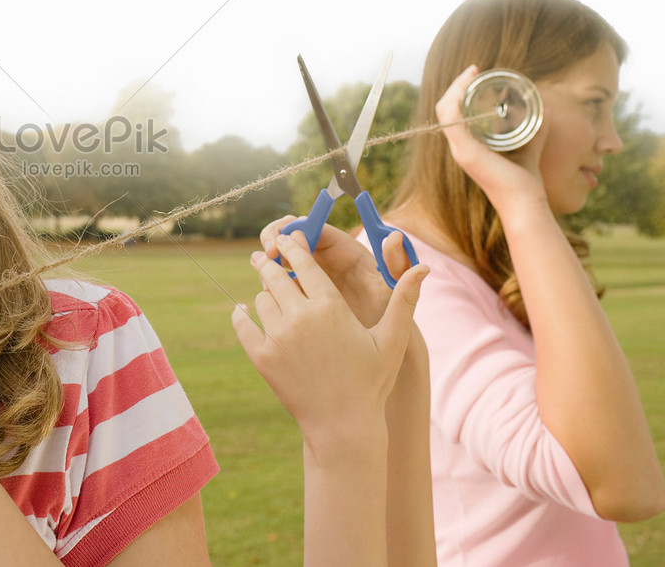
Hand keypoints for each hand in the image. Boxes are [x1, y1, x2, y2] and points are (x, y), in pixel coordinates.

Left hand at [233, 231, 427, 442]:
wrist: (343, 426)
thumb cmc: (371, 381)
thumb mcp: (392, 340)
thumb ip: (404, 300)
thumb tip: (424, 266)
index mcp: (330, 307)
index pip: (304, 262)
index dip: (293, 246)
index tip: (287, 238)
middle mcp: (300, 317)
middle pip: (275, 275)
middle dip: (268, 261)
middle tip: (262, 255)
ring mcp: (278, 337)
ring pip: (261, 299)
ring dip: (264, 292)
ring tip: (267, 290)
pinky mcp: (263, 357)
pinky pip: (243, 325)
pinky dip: (240, 316)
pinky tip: (242, 310)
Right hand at [439, 65, 549, 210]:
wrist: (525, 202)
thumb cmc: (526, 179)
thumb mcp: (529, 143)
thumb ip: (535, 126)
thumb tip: (546, 106)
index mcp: (467, 146)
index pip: (451, 113)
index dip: (458, 91)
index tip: (476, 74)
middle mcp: (459, 147)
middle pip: (445, 107)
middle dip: (456, 85)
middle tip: (474, 70)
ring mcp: (460, 150)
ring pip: (445, 110)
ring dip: (455, 88)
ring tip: (472, 74)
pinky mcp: (467, 152)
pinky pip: (452, 120)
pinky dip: (456, 101)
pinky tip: (466, 88)